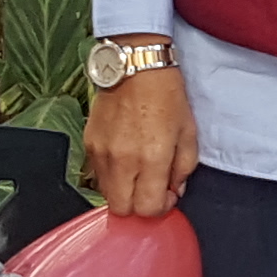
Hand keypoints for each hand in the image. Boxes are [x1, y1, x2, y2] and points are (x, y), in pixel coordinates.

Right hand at [81, 58, 195, 218]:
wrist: (135, 67)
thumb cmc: (166, 95)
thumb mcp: (188, 132)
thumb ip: (184, 167)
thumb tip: (175, 190)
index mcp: (152, 158)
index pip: (148, 208)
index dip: (161, 208)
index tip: (167, 195)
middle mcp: (123, 160)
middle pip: (122, 209)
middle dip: (138, 206)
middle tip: (151, 190)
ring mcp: (101, 153)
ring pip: (106, 194)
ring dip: (123, 191)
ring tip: (138, 172)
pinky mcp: (88, 143)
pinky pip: (97, 174)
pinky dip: (111, 175)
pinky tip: (124, 159)